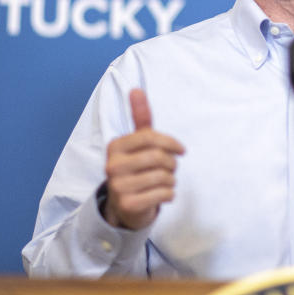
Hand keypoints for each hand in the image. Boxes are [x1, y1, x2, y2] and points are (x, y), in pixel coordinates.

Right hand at [102, 89, 184, 229]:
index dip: (171, 142)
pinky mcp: (127, 205)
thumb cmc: (136, 167)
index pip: (150, 137)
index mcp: (115, 146)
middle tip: (172, 168)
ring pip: (163, 177)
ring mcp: (118, 187)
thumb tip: (136, 89)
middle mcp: (112, 166)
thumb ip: (140, 117)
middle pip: (158, 157)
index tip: (181, 150)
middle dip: (172, 163)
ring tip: (165, 181)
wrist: (123, 204)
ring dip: (171, 179)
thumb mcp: (137, 142)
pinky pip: (163, 194)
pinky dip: (170, 194)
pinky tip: (163, 194)